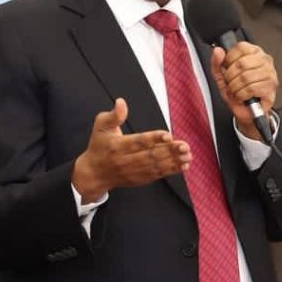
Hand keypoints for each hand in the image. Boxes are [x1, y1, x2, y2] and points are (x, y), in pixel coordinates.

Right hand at [71, 98, 190, 201]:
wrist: (93, 174)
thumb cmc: (98, 146)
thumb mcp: (101, 127)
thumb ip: (113, 115)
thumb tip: (121, 102)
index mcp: (117, 146)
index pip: (138, 142)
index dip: (153, 138)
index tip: (168, 134)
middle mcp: (125, 160)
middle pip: (150, 155)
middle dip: (169, 151)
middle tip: (184, 145)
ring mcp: (133, 172)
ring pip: (156, 166)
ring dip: (173, 161)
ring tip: (187, 155)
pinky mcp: (140, 179)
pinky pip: (157, 175)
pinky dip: (171, 171)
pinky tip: (183, 166)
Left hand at [210, 42, 276, 140]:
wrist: (248, 112)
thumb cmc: (238, 92)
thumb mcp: (223, 77)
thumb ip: (217, 63)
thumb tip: (217, 51)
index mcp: (254, 52)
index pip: (240, 47)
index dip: (229, 59)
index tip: (227, 69)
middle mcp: (264, 60)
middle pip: (241, 63)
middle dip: (230, 77)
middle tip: (230, 84)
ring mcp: (270, 73)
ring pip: (245, 77)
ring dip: (235, 88)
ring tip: (235, 91)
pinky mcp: (271, 87)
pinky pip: (251, 88)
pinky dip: (241, 95)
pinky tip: (242, 96)